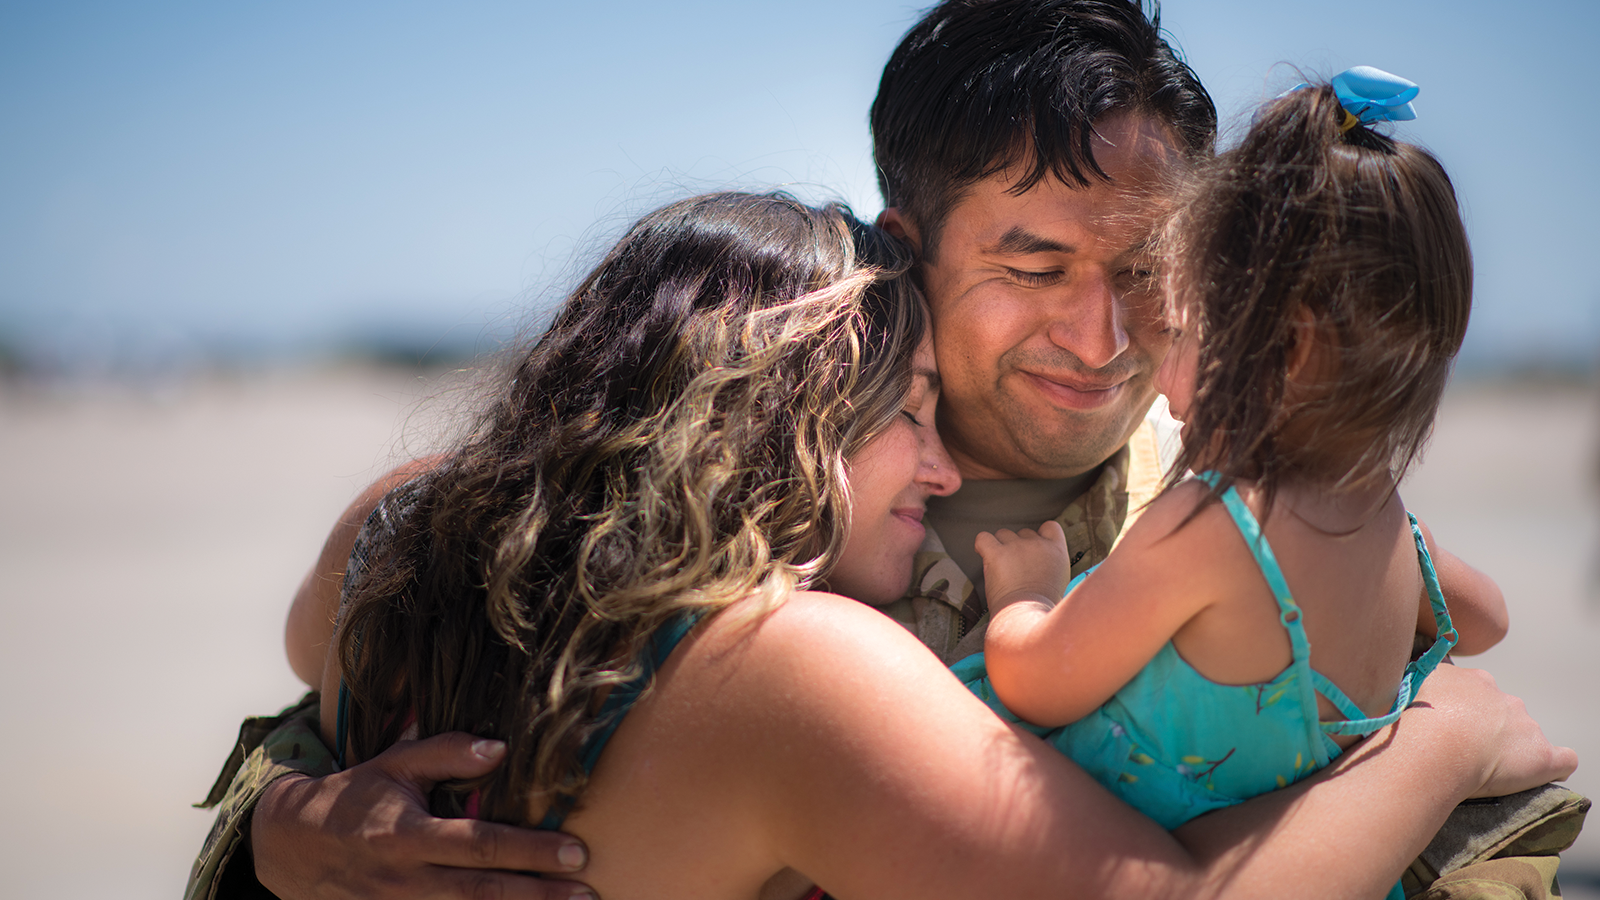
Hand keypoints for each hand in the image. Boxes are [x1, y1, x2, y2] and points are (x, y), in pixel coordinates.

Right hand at [252, 732, 593, 899]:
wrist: (291, 848)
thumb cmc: (355, 797)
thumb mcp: (395, 764)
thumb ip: (446, 753)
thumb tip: (500, 748)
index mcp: (408, 836)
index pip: (480, 845)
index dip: (529, 850)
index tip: (575, 850)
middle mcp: (406, 880)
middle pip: (484, 892)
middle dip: (539, 895)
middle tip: (588, 891)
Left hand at [976, 520, 1071, 614]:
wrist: (1027, 618)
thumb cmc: (1042, 609)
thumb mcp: (1060, 585)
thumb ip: (1052, 568)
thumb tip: (1041, 569)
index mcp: (1057, 551)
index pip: (1051, 527)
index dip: (1040, 535)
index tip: (1034, 550)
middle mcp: (1037, 544)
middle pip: (1024, 533)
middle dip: (1019, 548)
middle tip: (1015, 570)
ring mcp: (1016, 547)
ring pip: (1004, 534)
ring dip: (1001, 547)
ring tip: (1000, 568)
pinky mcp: (996, 554)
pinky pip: (983, 538)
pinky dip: (981, 545)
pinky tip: (984, 556)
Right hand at [1410, 664, 1577, 797]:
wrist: (1433, 744)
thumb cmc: (1410, 719)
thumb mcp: (1406, 687)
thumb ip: (1419, 687)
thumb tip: (1413, 692)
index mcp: (1474, 681)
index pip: (1476, 693)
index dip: (1462, 712)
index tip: (1447, 728)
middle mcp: (1504, 698)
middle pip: (1502, 712)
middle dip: (1488, 729)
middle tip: (1462, 751)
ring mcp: (1526, 727)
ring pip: (1526, 735)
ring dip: (1512, 749)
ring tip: (1485, 771)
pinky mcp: (1543, 756)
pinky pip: (1563, 760)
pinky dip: (1554, 766)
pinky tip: (1539, 774)